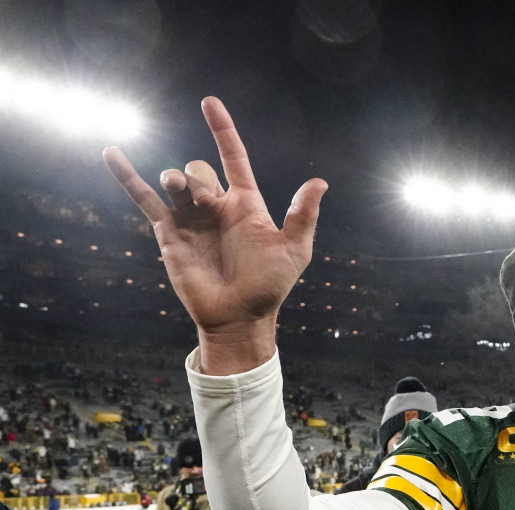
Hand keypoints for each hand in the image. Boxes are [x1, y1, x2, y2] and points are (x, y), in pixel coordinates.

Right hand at [103, 97, 327, 374]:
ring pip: (176, 183)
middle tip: (206, 200)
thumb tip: (319, 182)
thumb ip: (302, 216)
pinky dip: (127, 177)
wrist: (239, 316)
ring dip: (177, 180)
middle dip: (200, 178)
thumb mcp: (293, 250)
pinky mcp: (169, 234)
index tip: (209, 103)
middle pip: (200, 171)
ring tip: (177, 187)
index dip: (222, 130)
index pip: (234, 158)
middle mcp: (216, 207)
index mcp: (246, 205)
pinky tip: (111, 153)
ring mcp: (191, 219)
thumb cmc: (269, 285)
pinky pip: (144, 200)